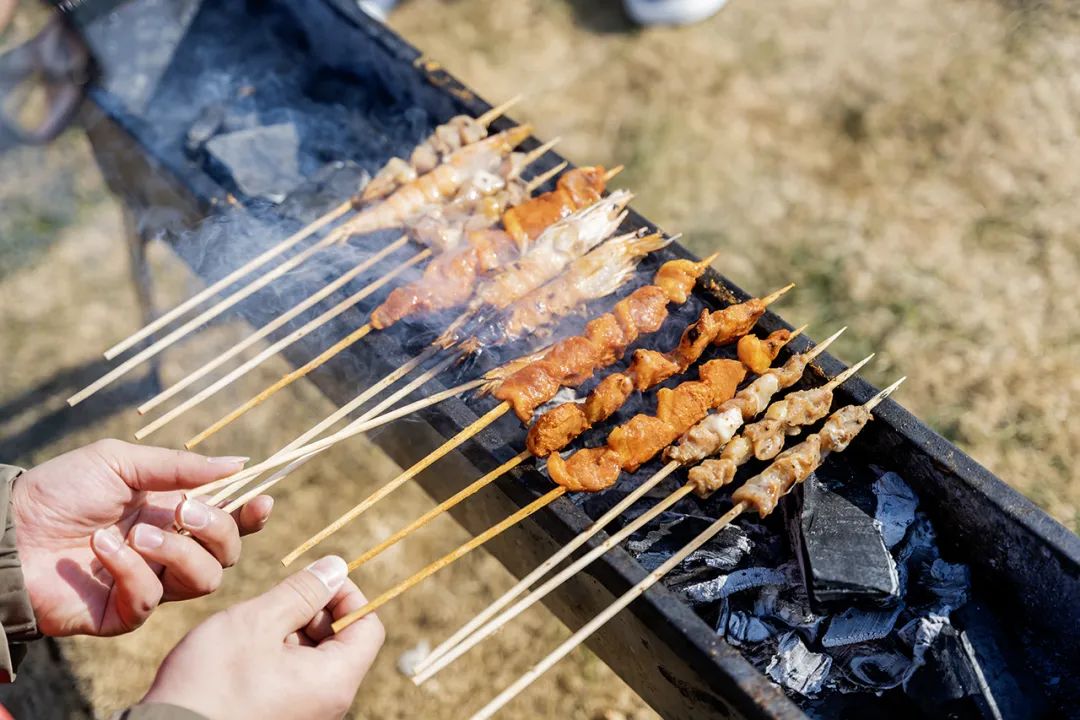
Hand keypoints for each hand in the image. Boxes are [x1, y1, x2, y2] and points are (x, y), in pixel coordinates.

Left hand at [12, 439, 272, 636]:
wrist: (9, 529)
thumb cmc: (61, 490)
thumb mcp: (122, 463)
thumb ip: (181, 467)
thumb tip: (240, 463)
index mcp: (174, 514)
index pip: (230, 521)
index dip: (251, 516)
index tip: (261, 502)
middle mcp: (170, 550)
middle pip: (228, 554)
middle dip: (216, 530)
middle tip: (182, 511)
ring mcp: (149, 582)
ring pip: (203, 581)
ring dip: (176, 551)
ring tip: (134, 534)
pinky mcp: (123, 612)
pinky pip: (152, 599)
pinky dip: (131, 570)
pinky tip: (103, 548)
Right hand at [141, 556, 384, 719]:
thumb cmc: (212, 681)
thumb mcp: (259, 621)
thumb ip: (302, 592)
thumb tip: (336, 567)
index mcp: (335, 681)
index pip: (368, 626)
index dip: (347, 595)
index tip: (313, 581)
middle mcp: (329, 702)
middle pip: (343, 641)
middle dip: (313, 612)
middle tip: (273, 605)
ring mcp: (305, 712)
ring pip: (315, 657)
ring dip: (290, 632)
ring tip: (251, 631)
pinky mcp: (281, 716)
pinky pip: (294, 676)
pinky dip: (276, 654)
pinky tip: (243, 651)